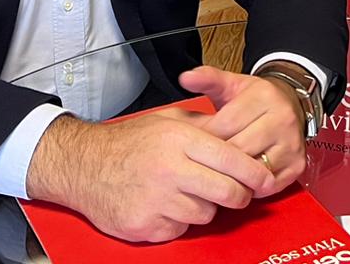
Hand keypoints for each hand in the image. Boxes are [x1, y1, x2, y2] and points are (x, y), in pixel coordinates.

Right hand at [25, 109, 271, 242]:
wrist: (83, 166)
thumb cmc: (128, 143)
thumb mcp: (166, 121)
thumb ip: (202, 126)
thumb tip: (238, 132)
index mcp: (179, 140)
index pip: (231, 159)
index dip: (254, 172)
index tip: (265, 178)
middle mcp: (170, 169)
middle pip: (227, 192)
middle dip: (239, 196)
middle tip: (239, 194)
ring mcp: (157, 200)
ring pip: (206, 213)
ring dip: (204, 206)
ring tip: (186, 192)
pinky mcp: (146, 225)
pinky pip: (181, 228)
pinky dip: (179, 220)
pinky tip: (164, 205)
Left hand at [181, 65, 305, 196]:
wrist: (290, 105)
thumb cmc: (254, 98)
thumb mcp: (231, 83)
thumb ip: (207, 78)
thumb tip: (185, 77)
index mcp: (264, 97)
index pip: (226, 124)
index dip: (205, 137)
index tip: (192, 144)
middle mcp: (283, 120)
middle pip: (239, 150)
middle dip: (216, 159)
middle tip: (200, 164)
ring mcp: (292, 144)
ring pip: (253, 170)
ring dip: (232, 176)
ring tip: (216, 173)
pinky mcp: (297, 165)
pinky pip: (267, 186)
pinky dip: (250, 187)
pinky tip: (237, 180)